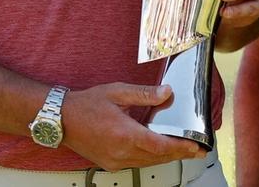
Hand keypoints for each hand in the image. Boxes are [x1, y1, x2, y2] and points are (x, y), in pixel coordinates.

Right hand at [61, 83, 204, 170]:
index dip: (180, 147)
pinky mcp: (110, 164)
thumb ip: (144, 94)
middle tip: (196, 151)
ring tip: (182, 151)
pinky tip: (157, 150)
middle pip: (158, 157)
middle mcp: (121, 152)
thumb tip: (166, 92)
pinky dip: (150, 158)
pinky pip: (136, 164)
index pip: (160, 145)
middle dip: (179, 153)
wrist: (62, 120)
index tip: (195, 146)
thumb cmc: (86, 105)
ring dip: (166, 157)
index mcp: (125, 133)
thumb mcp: (117, 93)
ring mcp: (115, 161)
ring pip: (148, 162)